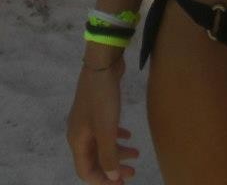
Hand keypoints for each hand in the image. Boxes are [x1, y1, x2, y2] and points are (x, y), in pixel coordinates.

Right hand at [67, 59, 139, 183]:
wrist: (102, 64)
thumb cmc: (103, 99)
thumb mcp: (106, 130)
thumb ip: (108, 155)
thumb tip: (112, 178)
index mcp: (77, 141)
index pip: (86, 171)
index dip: (102, 181)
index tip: (121, 183)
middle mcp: (80, 133)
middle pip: (95, 159)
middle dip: (113, 168)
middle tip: (132, 172)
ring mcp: (88, 120)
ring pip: (102, 144)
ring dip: (118, 152)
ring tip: (137, 154)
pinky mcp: (98, 109)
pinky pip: (106, 130)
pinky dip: (117, 136)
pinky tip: (129, 135)